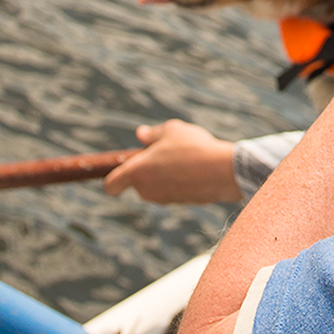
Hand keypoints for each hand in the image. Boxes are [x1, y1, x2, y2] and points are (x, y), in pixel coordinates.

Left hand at [103, 120, 238, 204]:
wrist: (223, 171)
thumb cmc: (193, 148)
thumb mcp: (172, 130)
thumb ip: (152, 134)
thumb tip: (141, 134)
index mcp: (136, 172)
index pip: (111, 186)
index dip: (112, 181)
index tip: (120, 173)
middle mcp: (146, 190)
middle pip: (138, 184)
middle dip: (148, 171)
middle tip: (166, 153)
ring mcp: (164, 199)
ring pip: (158, 187)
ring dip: (166, 175)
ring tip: (186, 158)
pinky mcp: (181, 204)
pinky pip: (175, 191)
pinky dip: (181, 182)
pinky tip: (197, 169)